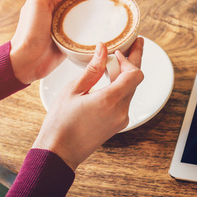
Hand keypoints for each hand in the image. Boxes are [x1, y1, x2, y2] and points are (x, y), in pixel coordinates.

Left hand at [10, 0, 119, 83]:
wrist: (26, 62)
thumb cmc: (28, 34)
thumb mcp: (35, 5)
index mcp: (53, 2)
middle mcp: (61, 13)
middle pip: (88, 1)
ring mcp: (67, 28)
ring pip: (90, 16)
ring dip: (105, 12)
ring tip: (121, 10)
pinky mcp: (72, 43)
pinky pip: (88, 33)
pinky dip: (100, 30)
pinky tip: (111, 30)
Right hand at [32, 38, 143, 170]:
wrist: (60, 153)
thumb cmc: (61, 123)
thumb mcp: (73, 90)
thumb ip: (92, 68)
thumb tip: (103, 49)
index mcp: (110, 100)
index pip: (135, 74)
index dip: (130, 59)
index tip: (117, 52)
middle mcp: (121, 110)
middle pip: (136, 80)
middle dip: (134, 60)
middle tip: (136, 43)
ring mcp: (121, 119)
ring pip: (130, 90)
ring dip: (126, 74)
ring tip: (119, 59)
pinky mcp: (118, 124)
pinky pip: (124, 101)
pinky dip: (120, 87)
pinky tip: (110, 79)